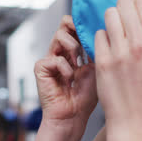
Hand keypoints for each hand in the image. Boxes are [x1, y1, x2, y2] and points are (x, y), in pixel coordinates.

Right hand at [34, 15, 97, 136]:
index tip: (95, 28)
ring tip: (79, 63)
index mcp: (73, 51)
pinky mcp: (41, 68)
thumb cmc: (85, 97)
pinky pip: (54, 58)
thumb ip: (94, 48)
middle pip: (64, 24)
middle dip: (76, 28)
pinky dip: (65, 68)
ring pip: (59, 35)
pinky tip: (69, 79)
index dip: (83, 24)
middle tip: (85, 37)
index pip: (75, 27)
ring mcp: (49, 59)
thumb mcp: (96, 67)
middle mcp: (60, 52)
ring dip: (73, 47)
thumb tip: (100, 30)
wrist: (73, 116)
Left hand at [94, 0, 141, 140]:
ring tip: (114, 34)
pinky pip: (98, 34)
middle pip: (123, 4)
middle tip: (121, 21)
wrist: (136, 118)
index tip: (134, 13)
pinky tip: (107, 49)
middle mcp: (140, 43)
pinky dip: (101, 39)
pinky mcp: (102, 60)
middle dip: (121, 10)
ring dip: (110, 22)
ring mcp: (119, 52)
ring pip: (108, 15)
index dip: (136, 5)